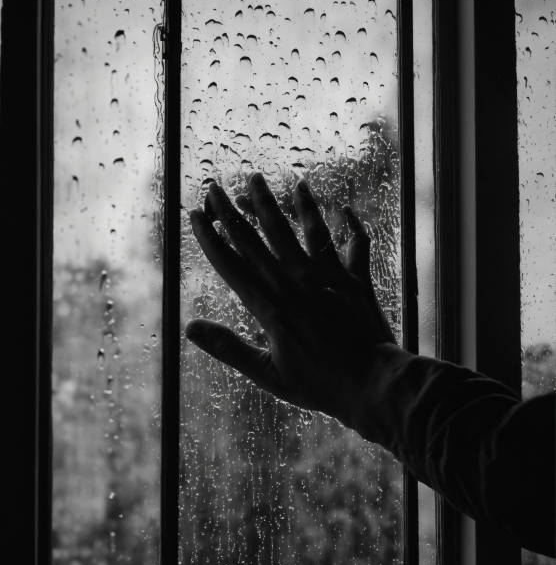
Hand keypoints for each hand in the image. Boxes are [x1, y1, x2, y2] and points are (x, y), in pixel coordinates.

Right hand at [185, 172, 397, 433]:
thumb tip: (190, 328)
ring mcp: (328, 276)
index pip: (232, 263)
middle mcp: (296, 281)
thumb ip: (229, 348)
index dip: (211, 237)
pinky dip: (351, 225)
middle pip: (258, 237)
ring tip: (262, 179)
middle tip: (216, 185)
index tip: (196, 214)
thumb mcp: (267, 374)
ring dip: (279, 202)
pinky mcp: (356, 279)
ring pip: (300, 228)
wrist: (373, 383)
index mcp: (271, 305)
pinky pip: (355, 243)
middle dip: (233, 210)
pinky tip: (344, 208)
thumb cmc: (320, 385)